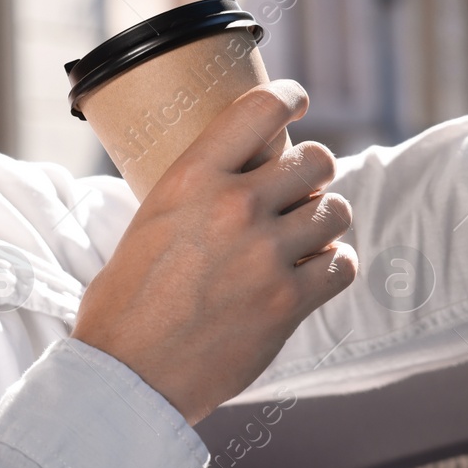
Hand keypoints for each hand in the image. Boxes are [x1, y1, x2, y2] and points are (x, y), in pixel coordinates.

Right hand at [70, 80, 356, 425]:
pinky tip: (311, 273)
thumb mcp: (149, 222)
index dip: (289, 97)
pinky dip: (332, 267)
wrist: (130, 370)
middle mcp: (234, 207)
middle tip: (299, 189)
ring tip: (305, 236)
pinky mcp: (289, 303)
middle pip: (316, 160)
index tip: (296, 99)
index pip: (260, 108)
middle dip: (313, 173)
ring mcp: (266, 255)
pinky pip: (342, 265)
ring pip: (336, 211)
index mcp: (191, 178)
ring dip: (324, 221)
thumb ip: (196, 193)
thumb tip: (233, 176)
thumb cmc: (125, 299)